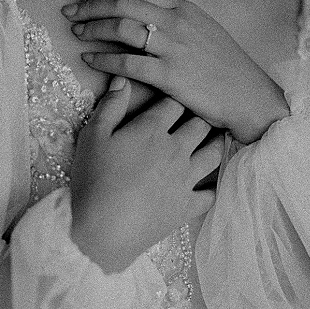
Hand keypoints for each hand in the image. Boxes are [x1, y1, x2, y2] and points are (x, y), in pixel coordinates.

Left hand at [63, 0, 288, 142]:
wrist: (248, 95)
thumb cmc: (224, 63)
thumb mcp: (203, 26)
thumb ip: (176, 5)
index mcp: (184, 9)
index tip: (89, 0)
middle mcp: (178, 23)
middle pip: (124, 4)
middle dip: (91, 6)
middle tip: (70, 12)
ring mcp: (174, 48)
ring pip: (122, 29)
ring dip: (94, 29)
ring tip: (77, 33)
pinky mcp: (170, 76)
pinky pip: (128, 64)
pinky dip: (104, 61)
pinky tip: (88, 61)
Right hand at [70, 76, 221, 272]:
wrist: (103, 231)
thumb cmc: (93, 180)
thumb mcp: (93, 136)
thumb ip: (111, 105)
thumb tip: (123, 78)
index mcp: (152, 130)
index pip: (174, 103)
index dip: (177, 96)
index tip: (179, 95)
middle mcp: (176, 150)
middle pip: (201, 124)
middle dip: (202, 115)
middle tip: (203, 112)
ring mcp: (186, 179)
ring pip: (214, 153)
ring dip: (216, 143)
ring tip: (214, 138)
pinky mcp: (188, 206)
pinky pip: (211, 193)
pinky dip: (213, 185)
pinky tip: (211, 181)